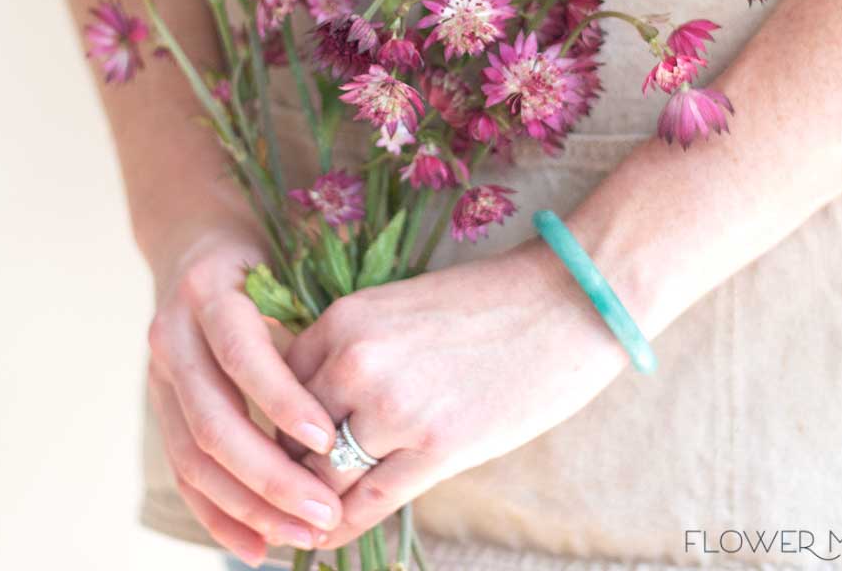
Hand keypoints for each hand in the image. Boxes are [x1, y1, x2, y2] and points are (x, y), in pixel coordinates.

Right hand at [146, 222, 343, 565]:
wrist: (193, 242)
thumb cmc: (260, 256)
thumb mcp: (283, 269)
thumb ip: (304, 322)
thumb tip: (352, 392)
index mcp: (208, 293)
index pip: (242, 356)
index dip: (282, 401)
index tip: (329, 439)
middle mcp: (172, 336)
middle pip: (213, 420)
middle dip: (269, 475)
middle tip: (323, 510)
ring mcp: (158, 374)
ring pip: (193, 456)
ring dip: (247, 506)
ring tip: (301, 535)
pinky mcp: (160, 406)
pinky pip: (182, 471)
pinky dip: (217, 513)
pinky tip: (255, 545)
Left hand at [285, 237, 627, 547]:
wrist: (562, 301)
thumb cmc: (487, 302)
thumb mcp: (401, 309)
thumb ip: (356, 350)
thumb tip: (323, 404)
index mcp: (346, 319)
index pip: (280, 387)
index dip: (279, 425)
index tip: (285, 448)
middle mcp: (357, 360)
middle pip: (293, 434)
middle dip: (289, 468)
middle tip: (288, 492)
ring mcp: (394, 405)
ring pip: (321, 476)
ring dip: (312, 503)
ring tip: (303, 524)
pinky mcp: (436, 448)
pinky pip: (366, 503)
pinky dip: (340, 527)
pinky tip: (327, 539)